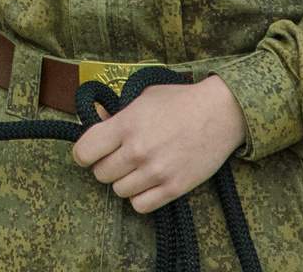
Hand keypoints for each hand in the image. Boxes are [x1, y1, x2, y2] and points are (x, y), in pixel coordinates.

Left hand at [69, 75, 245, 213]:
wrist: (220, 113)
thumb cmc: (179, 101)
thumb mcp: (141, 97)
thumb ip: (116, 113)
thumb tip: (95, 120)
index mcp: (126, 125)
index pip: (84, 151)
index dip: (83, 153)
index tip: (89, 153)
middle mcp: (138, 151)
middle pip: (101, 174)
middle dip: (105, 166)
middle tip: (118, 158)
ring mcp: (156, 172)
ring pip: (119, 191)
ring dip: (123, 181)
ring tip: (136, 168)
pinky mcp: (174, 188)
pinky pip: (141, 206)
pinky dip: (140, 197)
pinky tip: (147, 183)